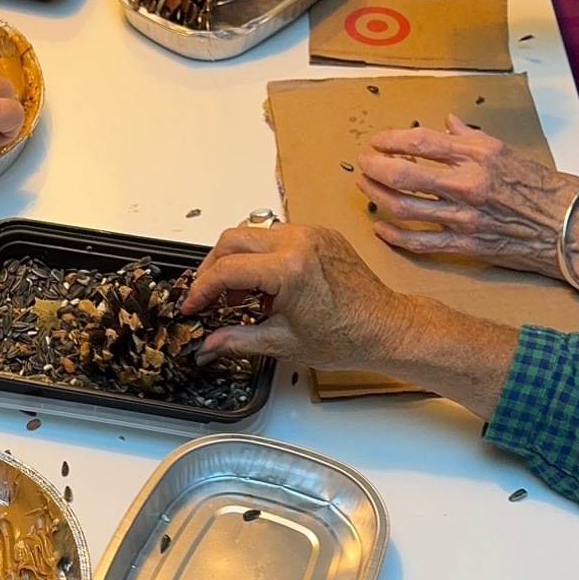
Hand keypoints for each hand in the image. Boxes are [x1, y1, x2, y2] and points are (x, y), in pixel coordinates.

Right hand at [182, 220, 409, 367]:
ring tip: (239, 295)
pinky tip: (265, 285)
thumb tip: (207, 346)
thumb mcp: (282, 343)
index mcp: (289, 269)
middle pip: (233, 239)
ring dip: (238, 260)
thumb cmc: (347, 337)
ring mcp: (312, 234)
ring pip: (254, 233)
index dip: (201, 289)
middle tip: (207, 296)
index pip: (226, 270)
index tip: (192, 306)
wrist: (386, 328)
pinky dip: (263, 256)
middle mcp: (299, 242)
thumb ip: (236, 340)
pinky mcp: (321, 235)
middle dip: (213, 267)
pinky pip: (279, 235)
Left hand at [358, 115, 578, 290]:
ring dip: (377, 197)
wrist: (568, 230)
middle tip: (363, 163)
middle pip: (403, 174)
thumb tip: (448, 124)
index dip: (392, 140)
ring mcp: (462, 217)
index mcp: (479, 155)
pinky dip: (394, 236)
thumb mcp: (509, 152)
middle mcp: (467, 183)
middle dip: (375, 168)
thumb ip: (472, 139)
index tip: (378, 141)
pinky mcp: (464, 245)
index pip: (422, 142)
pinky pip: (418, 242)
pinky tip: (381, 229)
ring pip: (404, 207)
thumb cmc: (544, 190)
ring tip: (366, 188)